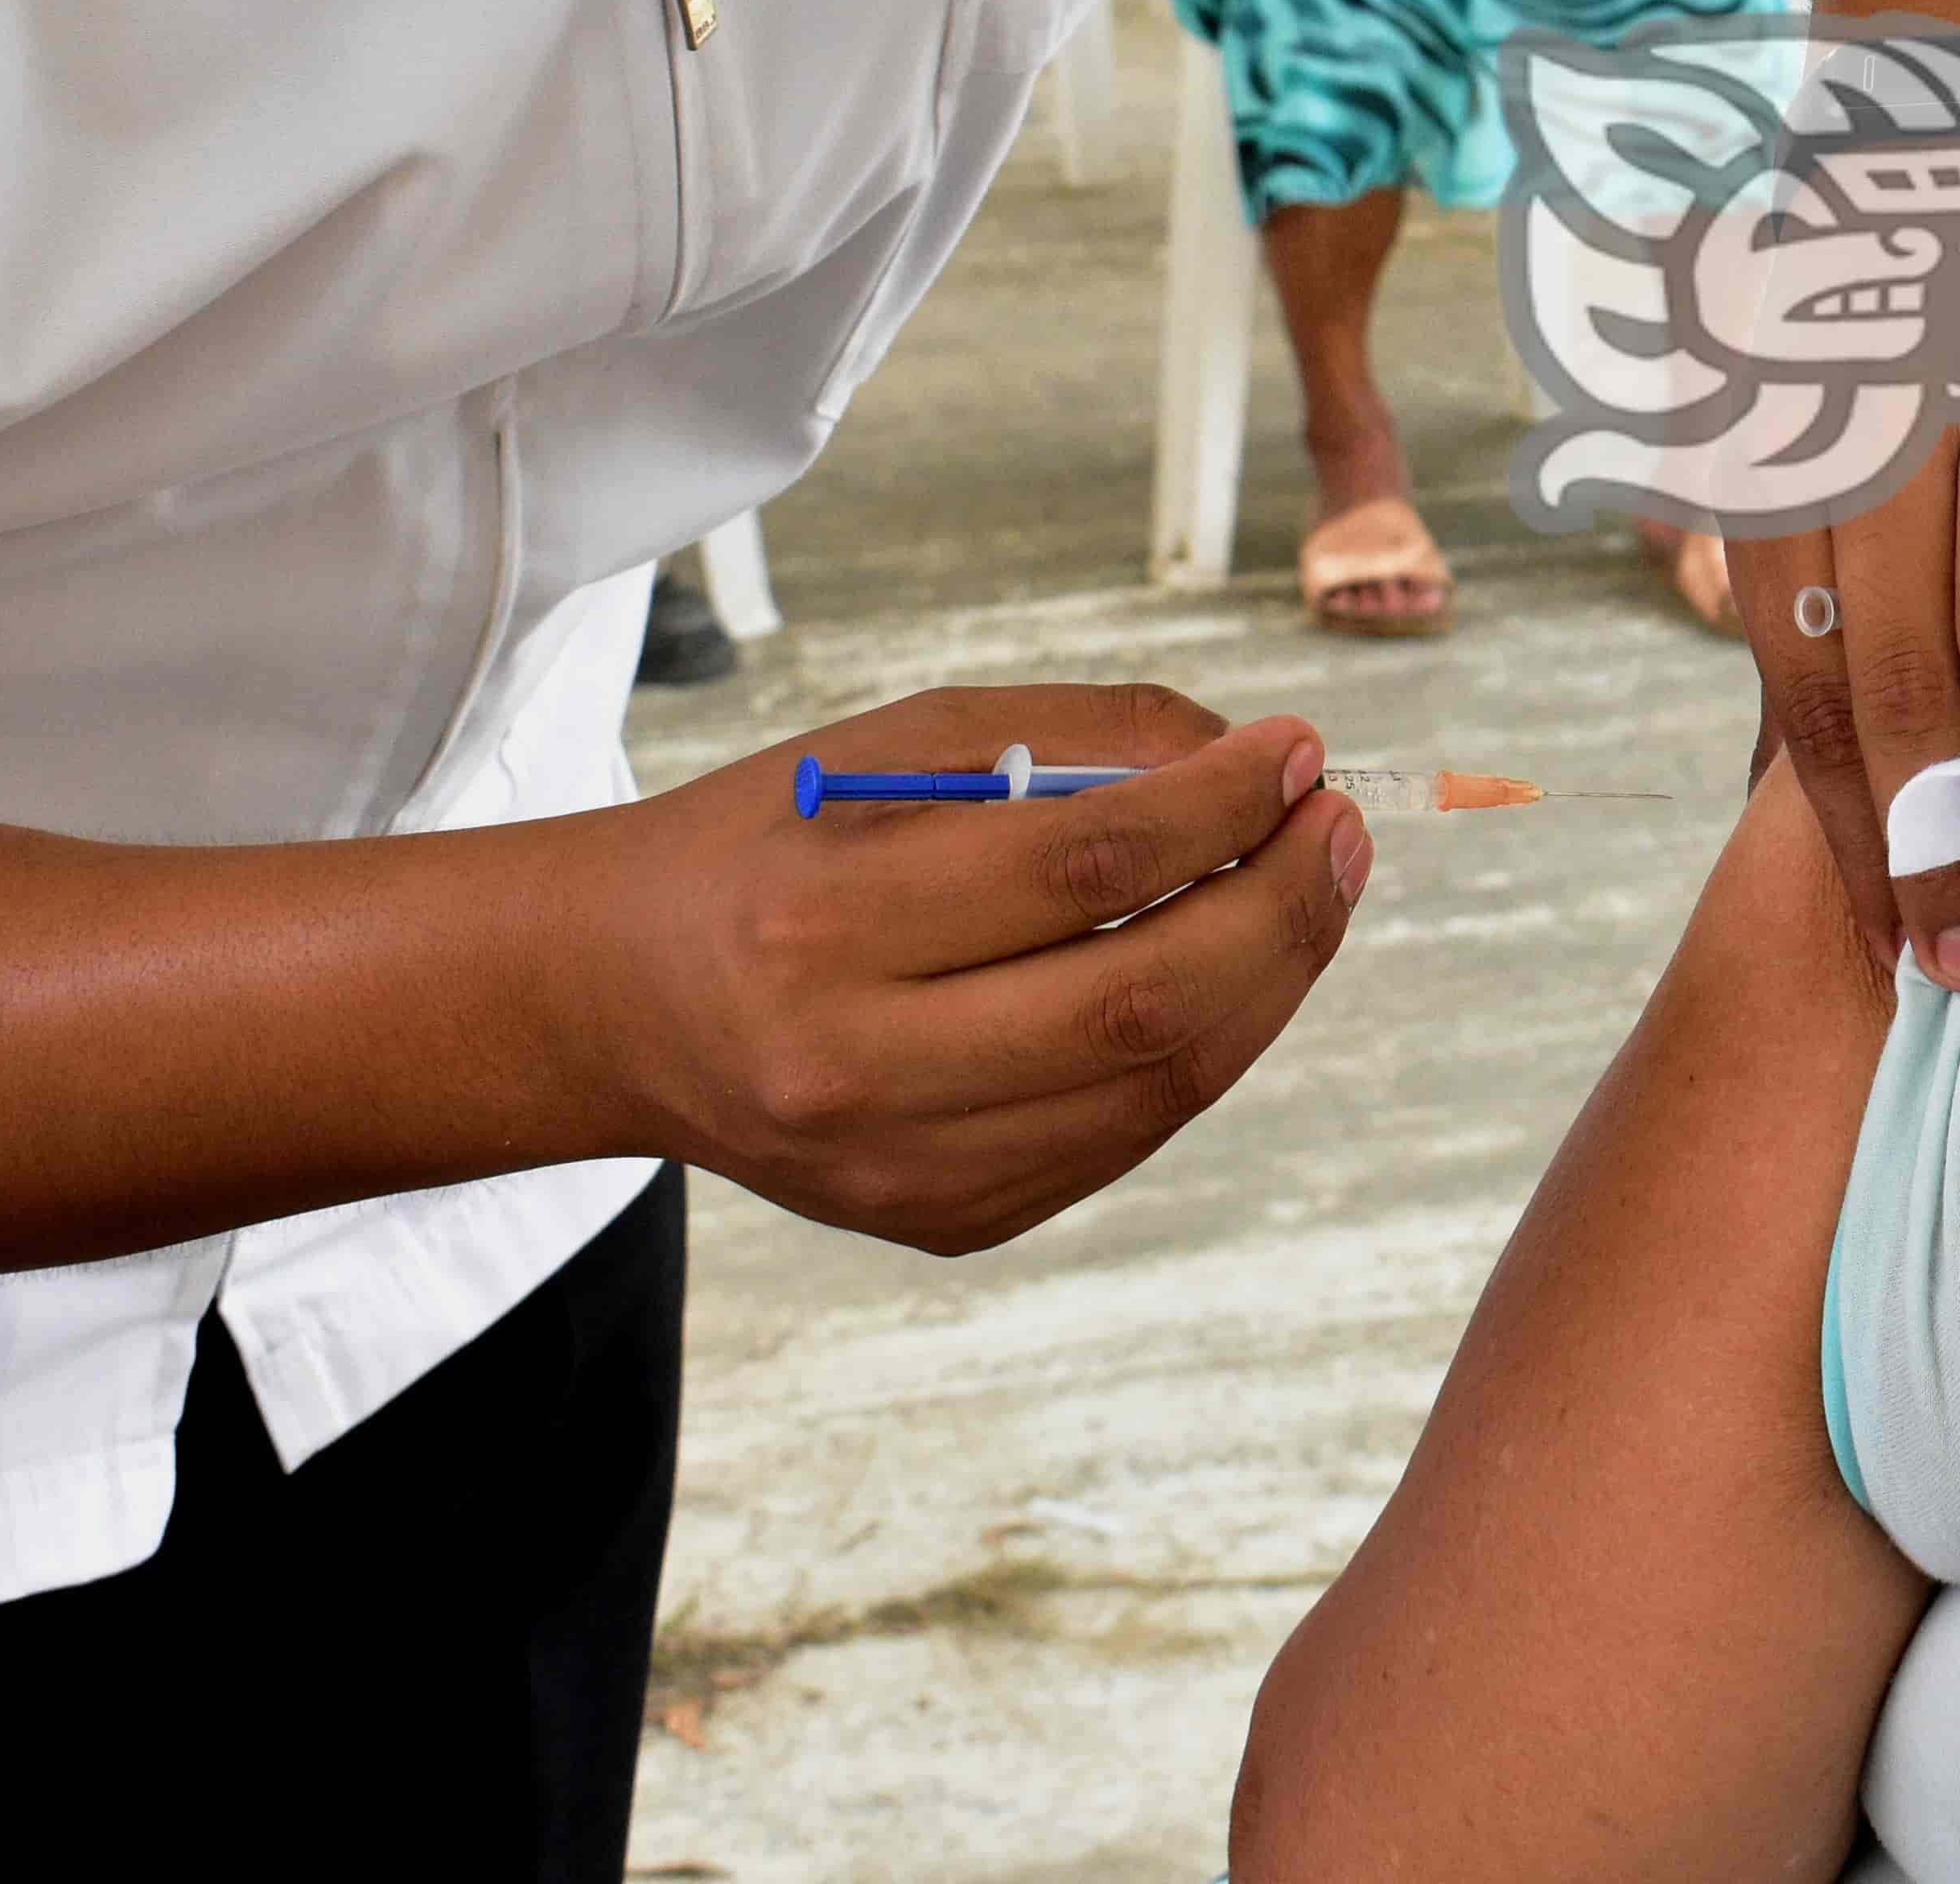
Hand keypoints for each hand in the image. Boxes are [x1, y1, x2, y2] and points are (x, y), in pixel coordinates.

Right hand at [574, 684, 1365, 1254]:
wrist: (619, 1002)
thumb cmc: (773, 845)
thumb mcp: (895, 745)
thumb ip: (1078, 736)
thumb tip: (1258, 763)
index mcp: (825, 925)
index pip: (1085, 865)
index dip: (1221, 805)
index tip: (1298, 752)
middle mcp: (858, 1068)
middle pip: (1145, 999)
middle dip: (1279, 907)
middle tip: (1339, 827)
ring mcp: (905, 1170)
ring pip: (1160, 1085)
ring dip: (1270, 980)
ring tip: (1310, 887)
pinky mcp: (947, 1223)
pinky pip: (1127, 1136)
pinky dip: (1204, 1048)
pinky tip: (1229, 972)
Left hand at [1728, 238, 1959, 991]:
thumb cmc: (1878, 344)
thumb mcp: (1790, 438)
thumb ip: (1800, 592)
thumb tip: (1805, 795)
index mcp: (1787, 463)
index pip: (1806, 681)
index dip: (1850, 827)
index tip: (1896, 949)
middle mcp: (1879, 426)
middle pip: (1902, 669)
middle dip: (1941, 837)